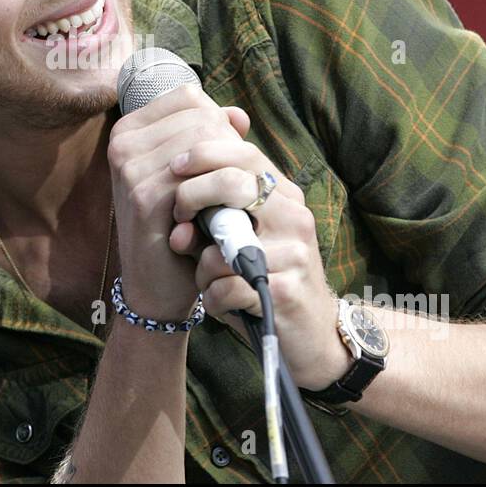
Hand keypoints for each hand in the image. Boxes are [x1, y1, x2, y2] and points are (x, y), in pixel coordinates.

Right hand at [107, 84, 250, 321]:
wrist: (156, 283)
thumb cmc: (177, 224)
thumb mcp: (189, 176)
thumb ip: (211, 139)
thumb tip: (239, 115)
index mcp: (130, 130)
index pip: (189, 97)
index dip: (218, 122)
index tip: (224, 157)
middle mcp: (123, 143)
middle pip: (201, 116)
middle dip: (228, 148)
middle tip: (232, 184)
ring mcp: (130, 168)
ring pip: (206, 141)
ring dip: (227, 171)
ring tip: (225, 199)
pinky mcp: (144, 197)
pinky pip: (200, 175)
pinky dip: (220, 194)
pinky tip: (217, 216)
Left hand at [166, 116, 345, 389]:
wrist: (311, 332)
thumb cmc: (266, 276)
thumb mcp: (246, 236)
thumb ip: (216, 211)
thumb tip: (174, 205)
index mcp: (285, 197)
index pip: (245, 155)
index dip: (205, 153)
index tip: (174, 164)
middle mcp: (295, 218)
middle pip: (233, 184)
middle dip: (191, 198)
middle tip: (178, 220)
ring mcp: (294, 254)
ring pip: (222, 245)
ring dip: (200, 266)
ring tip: (207, 279)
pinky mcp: (286, 292)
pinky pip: (227, 286)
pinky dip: (212, 298)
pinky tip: (219, 302)